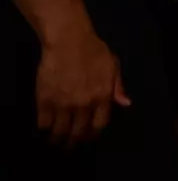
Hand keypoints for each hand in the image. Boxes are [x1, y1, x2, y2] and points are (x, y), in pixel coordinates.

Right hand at [35, 23, 128, 143]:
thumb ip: (117, 87)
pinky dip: (44, 127)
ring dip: (57, 138)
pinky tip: (45, 126)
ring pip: (60, 131)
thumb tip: (125, 104)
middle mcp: (83, 104)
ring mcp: (63, 104)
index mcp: (102, 97)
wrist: (69, 41)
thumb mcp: (113, 66)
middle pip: (79, 132)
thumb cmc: (94, 50)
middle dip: (74, 142)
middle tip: (70, 145)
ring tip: (55, 140)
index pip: (99, 125)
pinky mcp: (45, 100)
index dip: (93, 133)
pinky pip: (43, 122)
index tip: (89, 136)